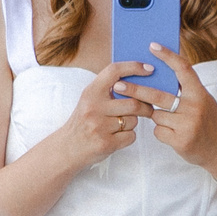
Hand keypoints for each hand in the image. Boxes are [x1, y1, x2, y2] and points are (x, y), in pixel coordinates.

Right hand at [39, 58, 154, 171]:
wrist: (67, 148)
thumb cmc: (83, 122)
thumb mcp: (90, 100)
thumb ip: (109, 89)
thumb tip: (139, 80)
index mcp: (91, 92)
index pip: (114, 71)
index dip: (134, 67)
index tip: (149, 68)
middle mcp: (93, 107)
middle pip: (133, 102)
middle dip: (145, 106)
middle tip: (148, 108)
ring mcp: (99, 126)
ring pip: (133, 120)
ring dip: (133, 123)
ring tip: (121, 125)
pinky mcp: (105, 143)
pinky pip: (131, 136)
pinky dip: (128, 137)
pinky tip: (117, 137)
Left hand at [127, 42, 216, 181]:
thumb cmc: (208, 122)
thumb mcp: (203, 101)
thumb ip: (185, 91)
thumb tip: (158, 76)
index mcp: (200, 93)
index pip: (183, 69)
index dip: (167, 56)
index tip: (152, 46)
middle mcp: (195, 106)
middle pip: (158, 95)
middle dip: (135, 90)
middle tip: (117, 86)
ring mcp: (188, 124)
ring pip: (156, 115)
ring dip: (157, 118)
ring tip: (174, 123)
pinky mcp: (181, 140)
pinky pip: (158, 131)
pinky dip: (161, 132)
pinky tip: (174, 135)